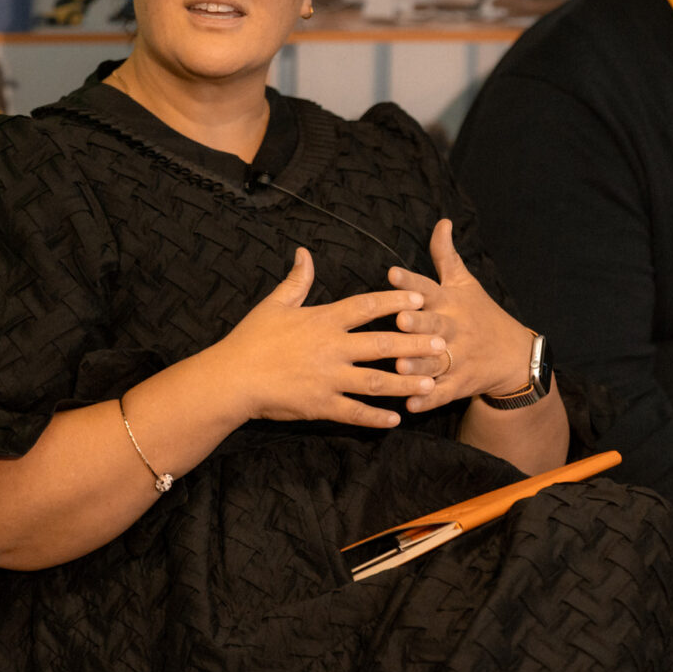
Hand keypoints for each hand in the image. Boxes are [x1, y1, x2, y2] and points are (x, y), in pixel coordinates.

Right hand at [213, 248, 447, 427]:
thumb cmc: (251, 339)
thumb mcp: (274, 304)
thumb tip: (304, 253)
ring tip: (432, 382)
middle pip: (382, 345)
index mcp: (323, 320)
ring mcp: (328, 379)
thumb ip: (296, 280)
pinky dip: (376, 417)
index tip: (422, 299)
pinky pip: (354, 413)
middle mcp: (331, 348)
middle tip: (442, 343)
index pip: (367, 306)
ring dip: (406, 382)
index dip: (396, 302)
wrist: (230, 379)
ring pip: (375, 382)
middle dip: (414, 343)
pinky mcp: (320, 406)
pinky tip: (397, 419)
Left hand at [387, 219, 535, 411]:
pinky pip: (442, 393)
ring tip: (399, 366)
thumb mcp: (466, 283)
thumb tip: (442, 221)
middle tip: (401, 321)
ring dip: (418, 365)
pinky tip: (410, 407)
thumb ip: (447, 255)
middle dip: (419, 325)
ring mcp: (459, 358)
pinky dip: (427, 401)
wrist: (514, 356)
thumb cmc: (481, 314)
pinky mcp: (461, 384)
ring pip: (436, 362)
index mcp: (452, 302)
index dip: (411, 281)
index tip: (392, 273)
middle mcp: (455, 329)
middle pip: (435, 326)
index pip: (430, 288)